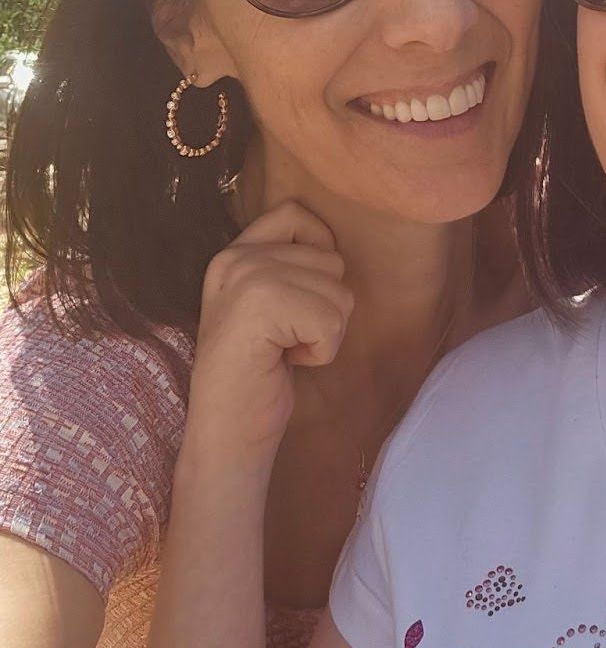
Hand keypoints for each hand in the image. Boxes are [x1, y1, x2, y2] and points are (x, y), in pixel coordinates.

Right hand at [182, 200, 353, 471]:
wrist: (225, 434)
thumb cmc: (256, 374)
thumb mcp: (265, 304)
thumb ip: (286, 266)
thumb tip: (336, 243)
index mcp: (233, 254)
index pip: (296, 213)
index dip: (317, 251)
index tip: (299, 297)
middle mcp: (236, 259)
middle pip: (331, 260)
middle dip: (325, 307)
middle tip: (284, 338)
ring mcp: (247, 279)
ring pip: (338, 292)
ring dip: (325, 332)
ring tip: (283, 350)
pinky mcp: (261, 306)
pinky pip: (332, 321)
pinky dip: (322, 351)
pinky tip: (286, 362)